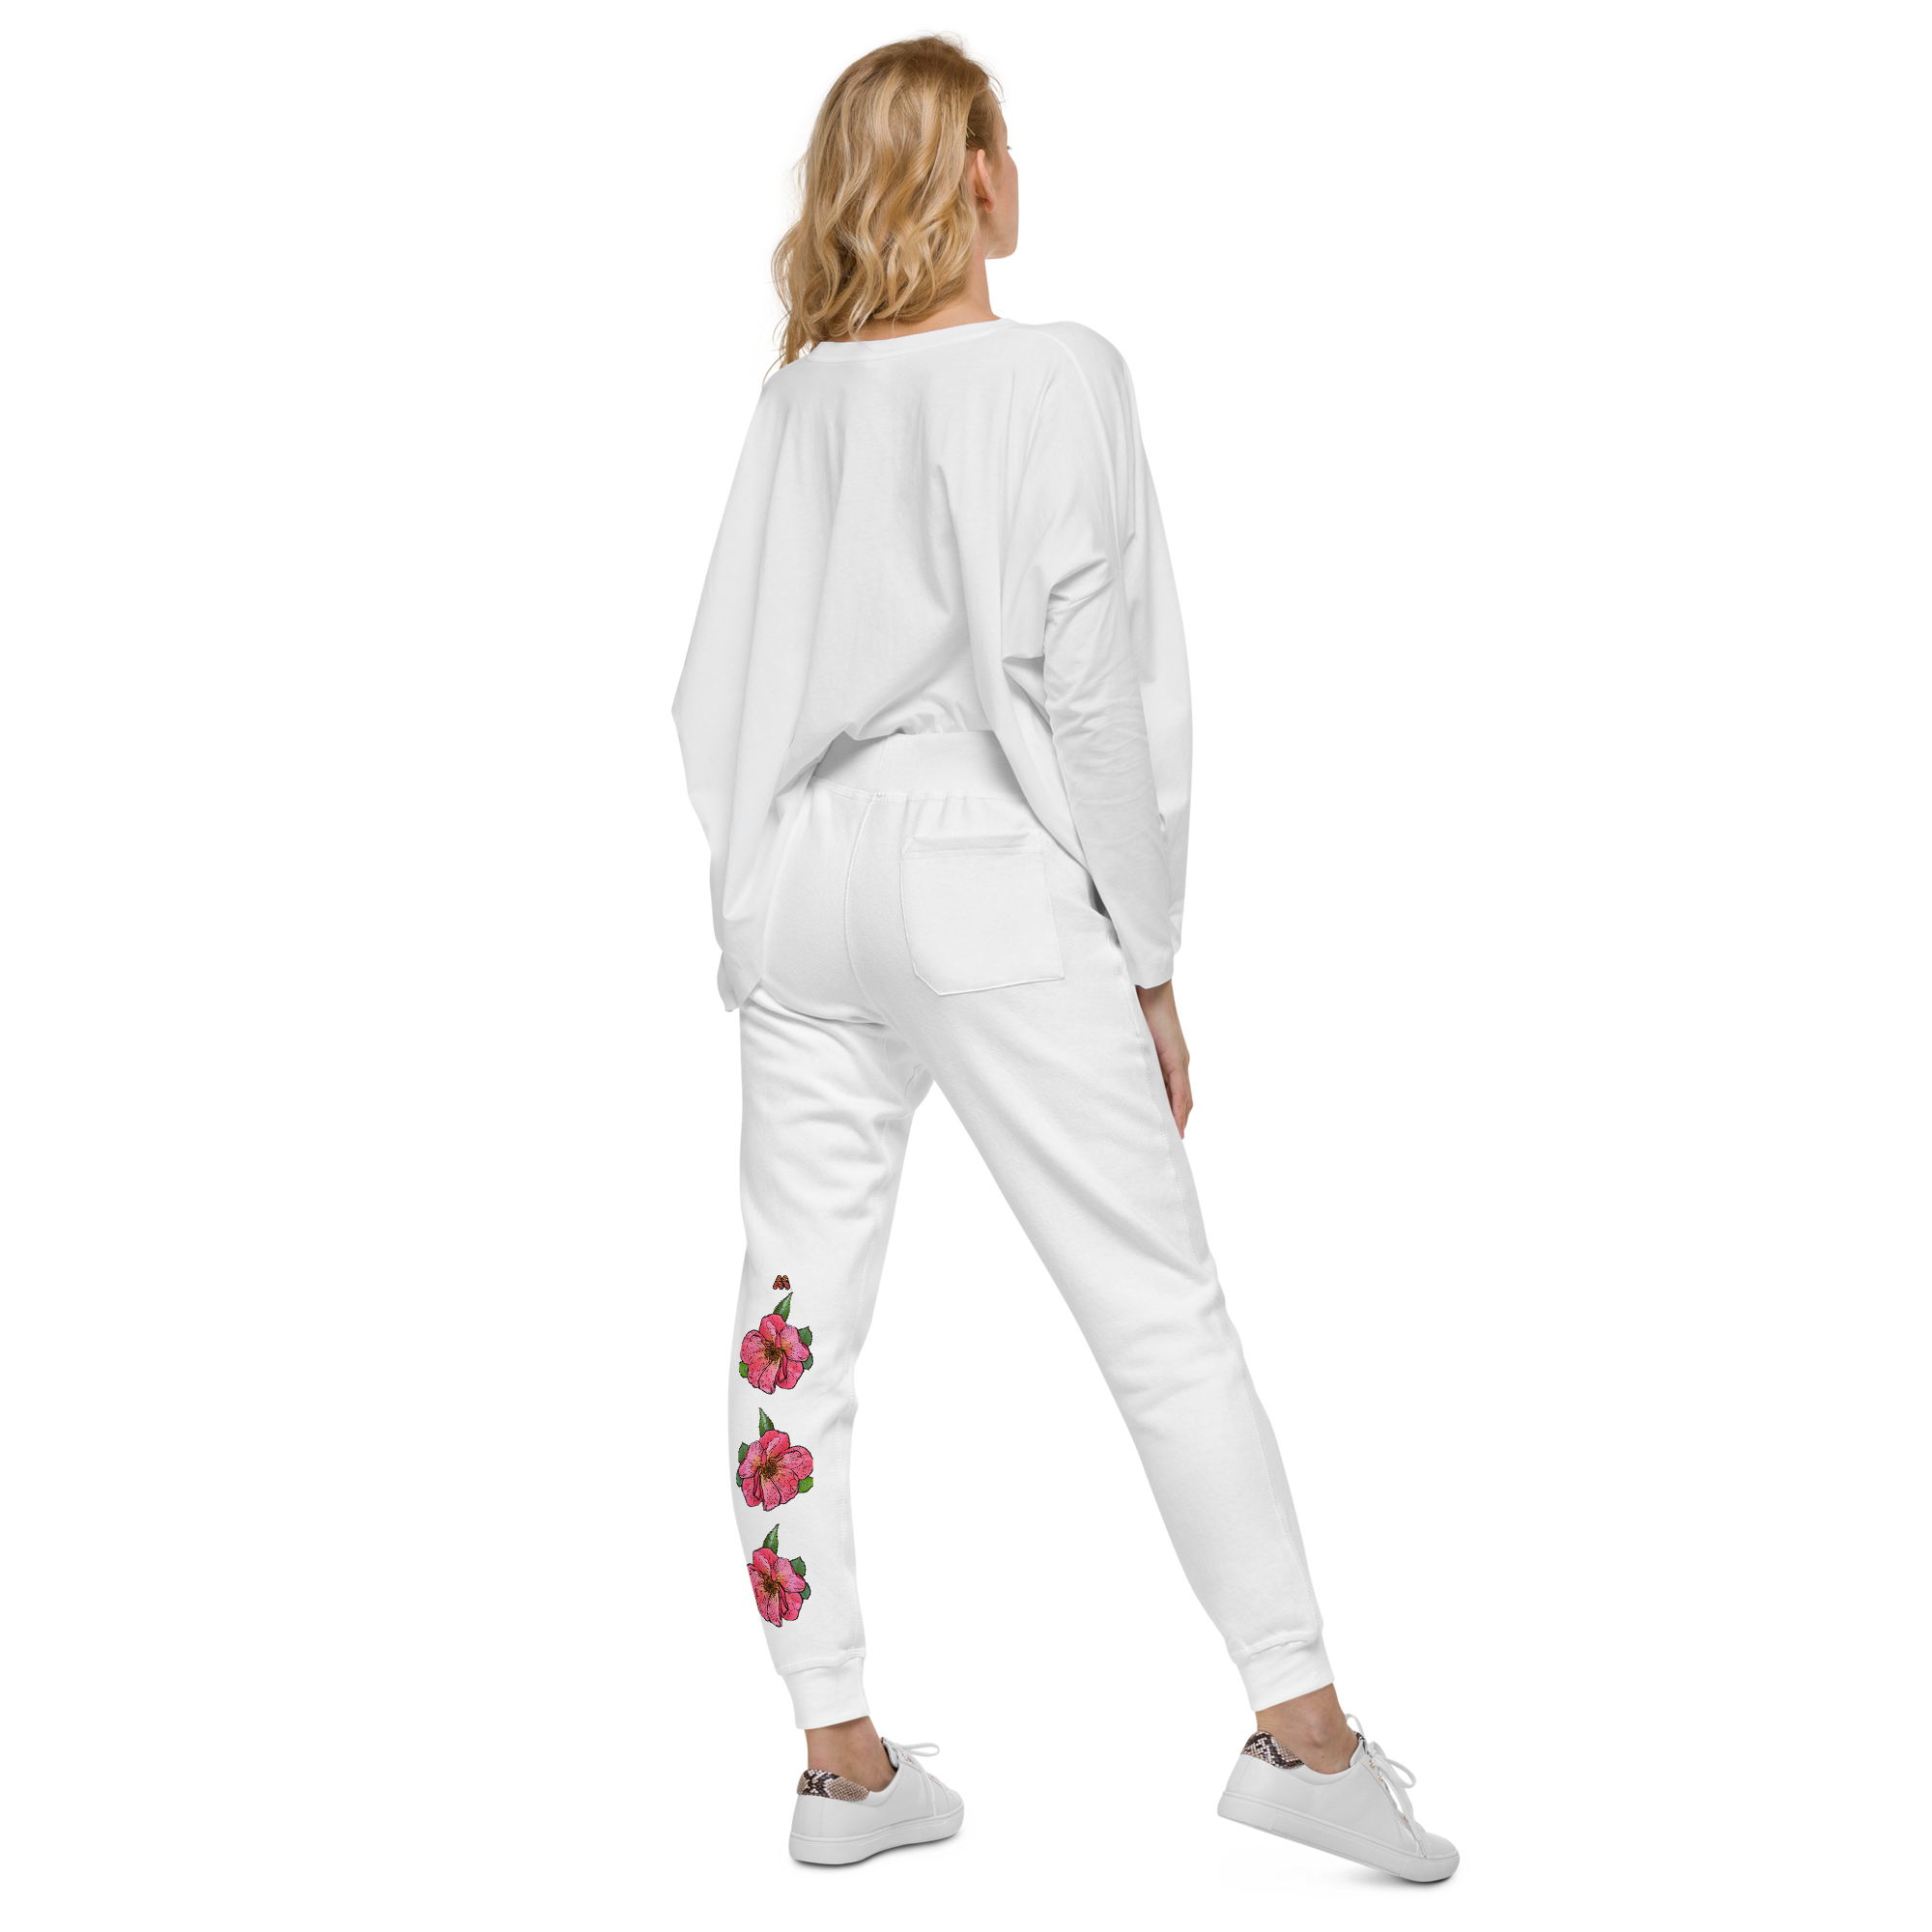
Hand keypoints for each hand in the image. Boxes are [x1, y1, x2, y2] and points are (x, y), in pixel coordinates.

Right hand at [1135, 978, 1202, 1201]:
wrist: (1147, 994)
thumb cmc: (1136, 1020)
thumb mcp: (1129, 1056)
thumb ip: (1124, 1076)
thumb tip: (1105, 1095)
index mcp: (1166, 1077)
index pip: (1171, 1113)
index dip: (1171, 1137)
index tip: (1168, 1162)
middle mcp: (1178, 1077)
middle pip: (1182, 1119)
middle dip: (1181, 1147)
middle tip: (1178, 1175)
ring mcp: (1180, 1071)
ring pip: (1184, 1113)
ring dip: (1183, 1139)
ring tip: (1181, 1164)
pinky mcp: (1177, 1064)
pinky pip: (1180, 1097)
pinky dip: (1179, 1118)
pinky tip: (1179, 1136)